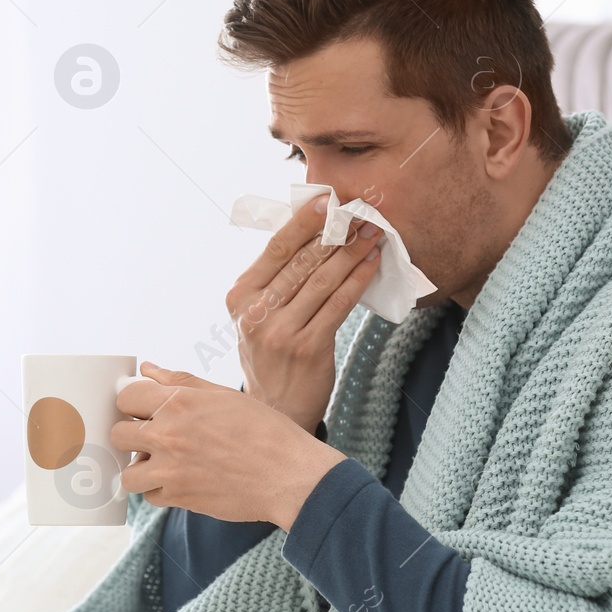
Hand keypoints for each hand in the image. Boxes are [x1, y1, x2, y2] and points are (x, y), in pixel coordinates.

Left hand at [115, 362, 344, 529]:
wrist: (289, 474)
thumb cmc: (264, 431)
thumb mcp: (224, 395)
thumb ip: (180, 381)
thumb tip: (148, 369)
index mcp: (179, 402)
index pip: (126, 396)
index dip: (133, 402)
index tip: (143, 409)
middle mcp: (169, 435)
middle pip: (118, 433)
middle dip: (132, 434)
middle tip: (154, 437)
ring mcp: (171, 469)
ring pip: (128, 471)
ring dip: (142, 467)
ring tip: (164, 463)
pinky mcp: (180, 497)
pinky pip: (149, 496)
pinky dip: (160, 490)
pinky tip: (180, 480)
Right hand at [227, 194, 384, 433]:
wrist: (275, 411)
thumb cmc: (273, 355)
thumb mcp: (258, 316)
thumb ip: (275, 281)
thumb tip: (312, 231)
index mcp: (240, 297)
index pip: (275, 249)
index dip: (303, 222)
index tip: (327, 200)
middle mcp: (255, 313)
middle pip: (300, 261)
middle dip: (334, 234)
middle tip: (359, 213)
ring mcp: (280, 332)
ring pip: (322, 280)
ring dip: (351, 253)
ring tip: (372, 234)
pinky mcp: (308, 347)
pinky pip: (338, 304)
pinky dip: (357, 280)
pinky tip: (371, 264)